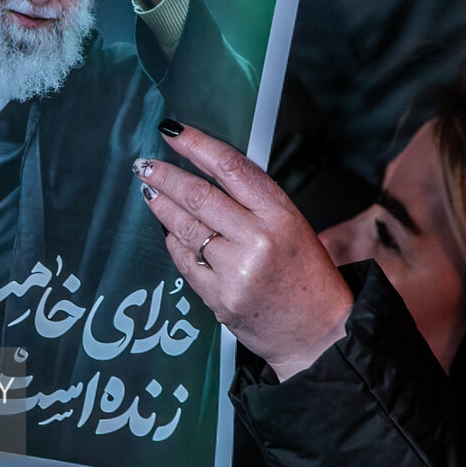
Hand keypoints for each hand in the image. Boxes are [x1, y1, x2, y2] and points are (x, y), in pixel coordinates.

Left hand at [133, 122, 352, 380]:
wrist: (319, 334)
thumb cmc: (307, 276)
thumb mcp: (293, 226)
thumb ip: (254, 202)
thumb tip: (208, 172)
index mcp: (281, 214)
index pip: (230, 167)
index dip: (196, 145)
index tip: (173, 132)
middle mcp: (258, 239)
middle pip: (199, 196)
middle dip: (166, 176)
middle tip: (145, 165)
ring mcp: (236, 271)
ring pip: (186, 228)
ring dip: (162, 206)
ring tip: (150, 192)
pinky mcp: (220, 298)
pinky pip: (186, 262)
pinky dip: (174, 244)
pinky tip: (169, 233)